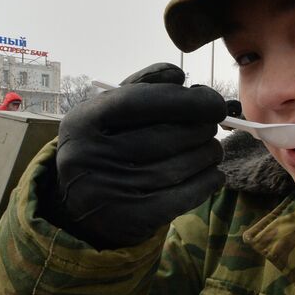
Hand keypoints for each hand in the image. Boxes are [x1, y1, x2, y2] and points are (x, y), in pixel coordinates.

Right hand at [51, 63, 226, 248]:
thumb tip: (178, 75)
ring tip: (212, 149)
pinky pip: (184, 196)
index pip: (139, 102)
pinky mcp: (132, 218)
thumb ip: (141, 87)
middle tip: (212, 127)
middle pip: (165, 136)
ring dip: (208, 155)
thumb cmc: (105, 149)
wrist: (81, 210)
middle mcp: (90, 156)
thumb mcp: (108, 115)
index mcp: (82, 121)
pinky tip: (213, 174)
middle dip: (201, 129)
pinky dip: (207, 181)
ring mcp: (110, 190)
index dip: (184, 101)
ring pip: (179, 166)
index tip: (213, 102)